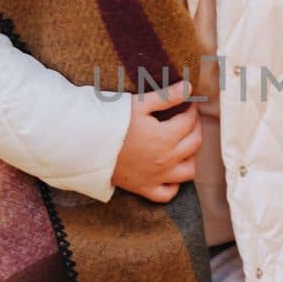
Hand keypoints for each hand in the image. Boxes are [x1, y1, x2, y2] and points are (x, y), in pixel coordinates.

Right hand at [111, 80, 201, 202]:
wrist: (86, 145)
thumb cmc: (111, 121)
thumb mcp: (139, 104)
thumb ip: (166, 97)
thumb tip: (189, 88)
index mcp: (165, 137)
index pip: (189, 122)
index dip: (192, 111)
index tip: (189, 104)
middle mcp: (166, 159)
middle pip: (194, 144)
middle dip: (196, 128)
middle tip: (189, 120)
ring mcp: (157, 177)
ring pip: (189, 171)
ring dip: (191, 157)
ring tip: (184, 145)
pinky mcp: (145, 188)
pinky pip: (168, 193)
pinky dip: (174, 185)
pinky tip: (171, 173)